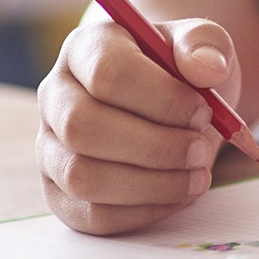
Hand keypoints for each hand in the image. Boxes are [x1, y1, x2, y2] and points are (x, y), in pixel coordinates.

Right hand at [37, 17, 239, 234]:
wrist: (173, 107)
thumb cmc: (182, 73)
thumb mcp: (201, 44)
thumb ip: (205, 43)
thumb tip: (207, 68)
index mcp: (85, 47)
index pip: (106, 72)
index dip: (160, 97)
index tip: (205, 112)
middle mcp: (56, 95)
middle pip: (82, 127)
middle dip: (154, 146)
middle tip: (202, 150)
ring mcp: (51, 147)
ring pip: (81, 176)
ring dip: (150, 184)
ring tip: (198, 176)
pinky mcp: (61, 192)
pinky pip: (90, 215)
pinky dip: (141, 212)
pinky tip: (178, 195)